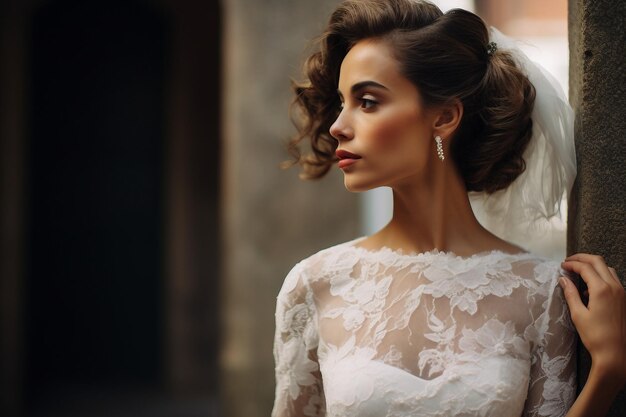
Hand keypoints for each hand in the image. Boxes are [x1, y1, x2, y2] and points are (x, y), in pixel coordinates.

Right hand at [560, 253, 625, 385]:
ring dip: (593, 266)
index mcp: (602, 289)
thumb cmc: (596, 337)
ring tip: (578, 272)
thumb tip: (563, 279)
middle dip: (582, 258)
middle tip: (569, 261)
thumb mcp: (578, 314)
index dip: (572, 263)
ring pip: (607, 269)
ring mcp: (622, 293)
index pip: (585, 267)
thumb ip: (570, 294)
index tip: (562, 265)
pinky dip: (600, 277)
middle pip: (598, 262)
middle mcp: (614, 287)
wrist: (616, 354)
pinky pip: (613, 280)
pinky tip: (590, 289)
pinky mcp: (624, 299)